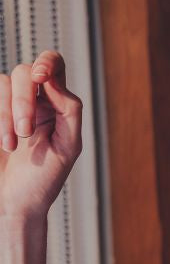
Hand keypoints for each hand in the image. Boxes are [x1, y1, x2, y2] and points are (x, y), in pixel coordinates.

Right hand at [0, 50, 82, 219]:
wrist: (17, 200)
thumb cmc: (45, 178)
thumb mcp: (68, 147)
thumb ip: (69, 111)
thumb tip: (54, 81)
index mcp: (57, 105)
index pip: (55, 65)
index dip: (47, 62)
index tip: (40, 78)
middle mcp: (34, 100)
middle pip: (25, 72)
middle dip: (23, 101)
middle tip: (25, 132)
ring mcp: (9, 105)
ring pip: (3, 83)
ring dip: (6, 114)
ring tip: (11, 145)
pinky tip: (4, 143)